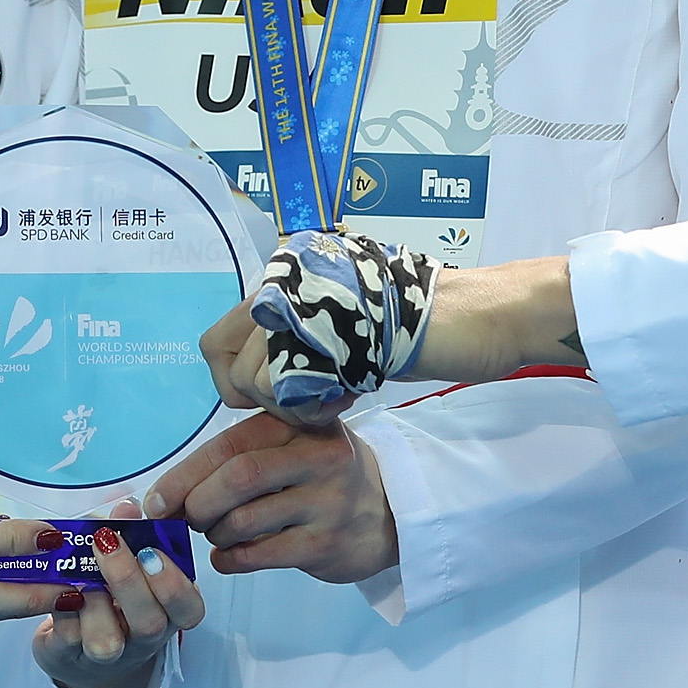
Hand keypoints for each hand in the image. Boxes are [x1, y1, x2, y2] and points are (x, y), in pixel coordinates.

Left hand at [30, 500, 204, 687]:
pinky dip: (60, 607)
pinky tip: (58, 586)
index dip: (174, 582)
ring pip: (107, 642)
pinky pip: (66, 637)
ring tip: (79, 575)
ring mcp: (107, 656)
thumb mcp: (127, 565)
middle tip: (107, 542)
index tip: (150, 550)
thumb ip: (130, 535)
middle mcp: (142, 639)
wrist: (75, 647)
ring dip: (92, 600)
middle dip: (128, 579)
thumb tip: (127, 507)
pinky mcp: (68, 658)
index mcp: (166, 613)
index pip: (189, 608)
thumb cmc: (109, 597)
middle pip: (149, 623)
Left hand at [143, 413, 397, 583]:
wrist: (391, 513)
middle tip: (186, 518)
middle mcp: (317, 458)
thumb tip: (166, 493)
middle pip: (237, 478)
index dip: (185, 473)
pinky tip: (230, 555)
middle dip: (197, 503)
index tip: (156, 498)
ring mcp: (325, 503)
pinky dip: (229, 559)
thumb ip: (241, 457)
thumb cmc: (323, 477)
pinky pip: (257, 556)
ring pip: (243, 521)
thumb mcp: (294, 447)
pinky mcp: (325, 545)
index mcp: (299, 425)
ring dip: (213, 534)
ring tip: (216, 534)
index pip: (230, 444)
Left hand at [196, 258, 585, 416]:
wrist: (471, 315)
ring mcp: (303, 308)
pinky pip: (288, 389)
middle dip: (259, 398)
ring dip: (290, 405)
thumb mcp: (344, 317)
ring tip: (335, 396)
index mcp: (284, 278)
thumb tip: (261, 370)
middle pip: (227, 363)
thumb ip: (298, 335)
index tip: (272, 393)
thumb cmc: (415, 321)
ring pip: (255, 380)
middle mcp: (283, 286)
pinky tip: (346, 398)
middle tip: (309, 398)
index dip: (235, 378)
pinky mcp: (326, 339)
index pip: (216, 340)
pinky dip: (311, 409)